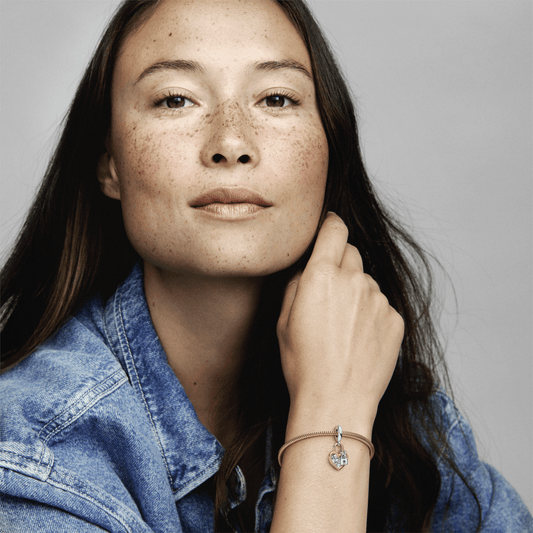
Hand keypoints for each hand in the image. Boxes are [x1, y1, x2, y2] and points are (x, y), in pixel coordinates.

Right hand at [277, 212, 403, 432]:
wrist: (337, 401)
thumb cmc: (302, 364)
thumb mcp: (283, 320)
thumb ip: (296, 283)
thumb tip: (307, 267)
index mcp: (321, 276)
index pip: (334, 229)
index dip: (331, 224)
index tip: (330, 226)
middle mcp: (354, 280)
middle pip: (351, 253)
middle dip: (340, 263)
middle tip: (329, 292)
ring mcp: (378, 300)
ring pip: (366, 281)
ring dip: (355, 292)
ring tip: (343, 326)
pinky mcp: (395, 319)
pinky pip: (381, 305)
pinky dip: (370, 313)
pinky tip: (358, 338)